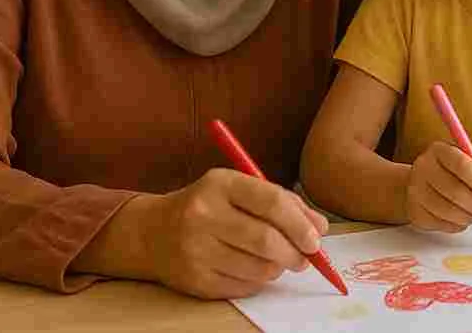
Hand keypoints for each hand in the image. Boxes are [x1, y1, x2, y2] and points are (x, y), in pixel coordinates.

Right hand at [145, 168, 329, 299]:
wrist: (151, 232)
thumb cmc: (208, 206)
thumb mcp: (237, 189)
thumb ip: (280, 202)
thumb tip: (319, 227)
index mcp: (220, 184)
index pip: (271, 202)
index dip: (301, 223)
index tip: (317, 237)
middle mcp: (204, 215)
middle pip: (266, 240)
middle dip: (296, 252)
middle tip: (306, 257)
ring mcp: (196, 250)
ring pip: (258, 268)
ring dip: (278, 268)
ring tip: (279, 261)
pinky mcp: (195, 280)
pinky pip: (243, 287)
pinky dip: (258, 281)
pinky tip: (253, 269)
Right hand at [405, 140, 471, 232]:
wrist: (422, 187)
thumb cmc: (454, 177)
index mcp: (440, 150)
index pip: (461, 164)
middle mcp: (424, 166)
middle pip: (454, 190)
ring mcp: (415, 189)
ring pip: (447, 210)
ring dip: (467, 217)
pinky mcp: (414, 211)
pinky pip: (440, 223)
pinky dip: (456, 225)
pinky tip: (459, 219)